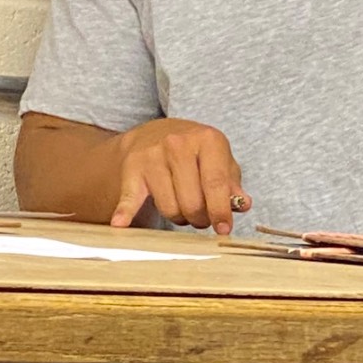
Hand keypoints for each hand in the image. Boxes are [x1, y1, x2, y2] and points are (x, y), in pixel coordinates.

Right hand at [113, 118, 247, 233]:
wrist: (153, 134)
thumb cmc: (195, 152)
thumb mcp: (220, 160)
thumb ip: (232, 183)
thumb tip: (242, 204)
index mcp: (207, 139)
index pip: (216, 183)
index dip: (220, 210)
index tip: (224, 229)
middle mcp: (178, 144)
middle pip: (192, 201)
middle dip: (199, 217)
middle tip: (201, 216)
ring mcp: (153, 155)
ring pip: (170, 207)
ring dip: (178, 217)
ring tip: (182, 207)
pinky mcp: (132, 168)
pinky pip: (130, 197)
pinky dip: (125, 212)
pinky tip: (120, 224)